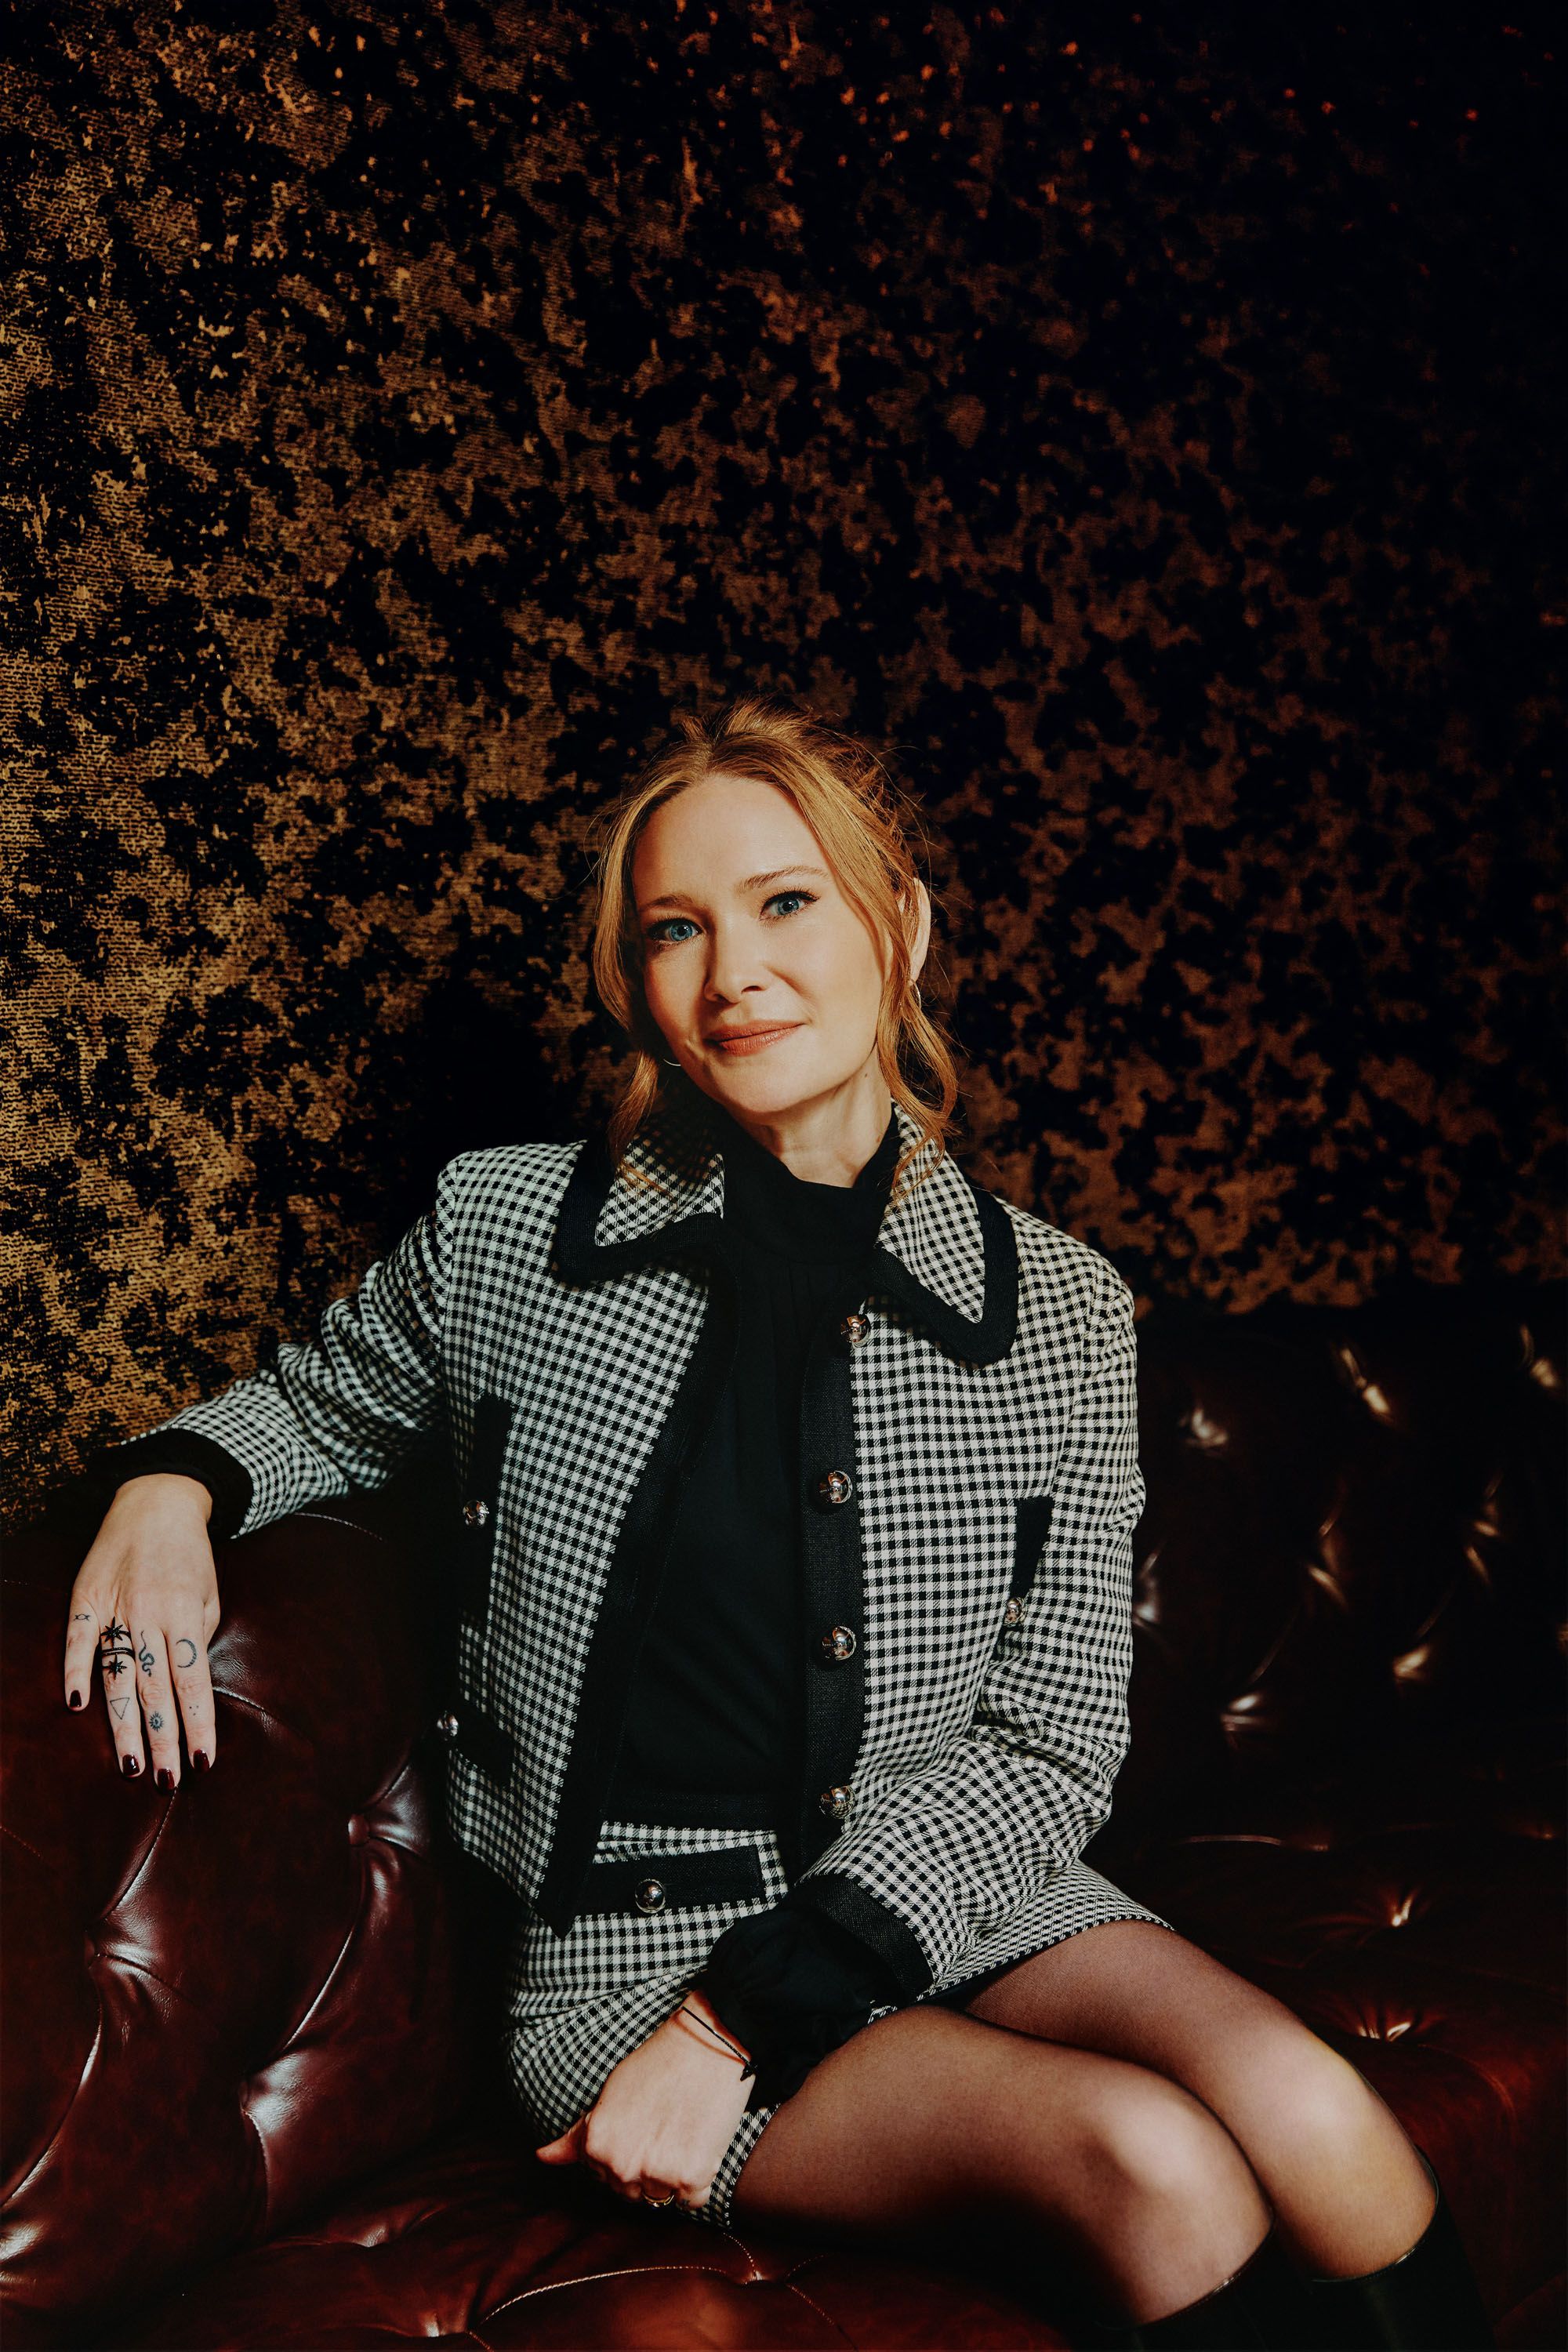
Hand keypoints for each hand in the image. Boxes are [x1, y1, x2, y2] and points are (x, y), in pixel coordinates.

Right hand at [63, 1474, 221, 1788]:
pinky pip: (77, 1639)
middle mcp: (149, 1612)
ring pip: (117, 1675)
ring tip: (130, 1767)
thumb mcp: (210, 1594)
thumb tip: (187, 1687)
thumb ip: (198, 1639)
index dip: (198, 1722)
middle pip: (155, 1687)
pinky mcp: (85, 1597)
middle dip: (163, 1738)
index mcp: (185, 1612)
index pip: (193, 1680)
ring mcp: (114, 1605)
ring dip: (124, 1724)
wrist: (156, 1502)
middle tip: (167, 1781)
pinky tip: (76, 1705)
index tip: (204, 1761)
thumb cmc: (190, 1557)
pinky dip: (75, 1670)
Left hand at [534, 1987, 753, 2211]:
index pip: (603, 2177)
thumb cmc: (655, 2066)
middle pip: (632, 2193)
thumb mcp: (608, 2096)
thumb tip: (542, 2157)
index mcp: (597, 2146)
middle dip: (646, 2169)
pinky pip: (692, 2201)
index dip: (625, 2152)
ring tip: (680, 2134)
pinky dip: (698, 2181)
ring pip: (661, 2198)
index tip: (641, 2128)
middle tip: (663, 2130)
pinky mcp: (692, 2177)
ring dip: (672, 2177)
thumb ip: (577, 2136)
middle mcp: (622, 2165)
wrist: (704, 2046)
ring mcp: (657, 2174)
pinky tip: (699, 2145)